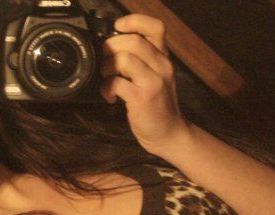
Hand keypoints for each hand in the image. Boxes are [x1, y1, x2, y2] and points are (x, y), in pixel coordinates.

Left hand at [99, 13, 191, 156]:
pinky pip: (116, 83)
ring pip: (123, 60)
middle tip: (105, 61)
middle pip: (133, 41)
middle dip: (111, 48)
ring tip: (107, 79)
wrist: (168, 133)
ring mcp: (153, 82)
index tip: (117, 28)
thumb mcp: (155, 77)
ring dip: (106, 68)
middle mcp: (161, 66)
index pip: (156, 27)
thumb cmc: (157, 105)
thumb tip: (113, 46)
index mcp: (163, 58)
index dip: (134, 21)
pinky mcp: (142, 98)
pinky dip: (106, 88)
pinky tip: (110, 96)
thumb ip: (142, 60)